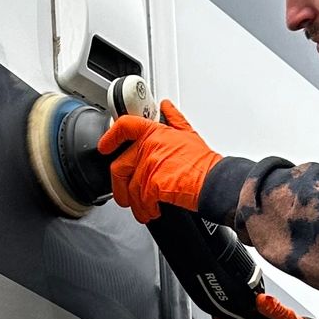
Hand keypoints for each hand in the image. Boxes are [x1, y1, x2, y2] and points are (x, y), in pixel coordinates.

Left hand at [98, 99, 222, 223]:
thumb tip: (166, 106)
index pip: (125, 126)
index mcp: (155, 133)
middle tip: (125, 196)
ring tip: (145, 209)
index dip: (110, 136)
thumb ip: (173, 119)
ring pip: (129, 188)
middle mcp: (149, 147)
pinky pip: (141, 201)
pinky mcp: (153, 184)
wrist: (214, 182)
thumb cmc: (203, 163)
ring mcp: (150, 165)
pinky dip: (146, 210)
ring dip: (136, 204)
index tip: (104, 146)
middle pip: (119, 166)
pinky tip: (153, 211)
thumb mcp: (188, 134)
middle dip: (119, 187)